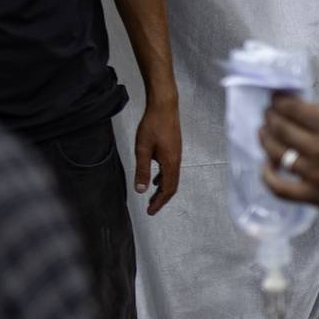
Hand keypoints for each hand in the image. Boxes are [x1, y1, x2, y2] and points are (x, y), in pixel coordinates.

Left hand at [134, 98, 182, 214]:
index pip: (168, 189)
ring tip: (152, 196)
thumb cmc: (153, 125)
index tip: (150, 211)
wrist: (164, 106)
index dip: (159, 202)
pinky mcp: (173, 149)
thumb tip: (141, 190)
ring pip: (171, 177)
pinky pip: (170, 169)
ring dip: (162, 188)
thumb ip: (142, 170)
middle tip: (151, 208)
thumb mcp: (142, 149)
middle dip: (161, 199)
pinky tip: (155, 178)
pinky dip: (163, 178)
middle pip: (172, 186)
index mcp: (170, 163)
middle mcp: (176, 161)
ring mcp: (176, 154)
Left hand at [258, 95, 318, 211]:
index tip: (274, 99)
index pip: (292, 108)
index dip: (278, 102)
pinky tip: (265, 165)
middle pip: (280, 128)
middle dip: (269, 118)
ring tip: (263, 133)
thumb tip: (294, 110)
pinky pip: (279, 188)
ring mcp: (316, 173)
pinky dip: (267, 175)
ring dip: (265, 140)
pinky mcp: (315, 195)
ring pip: (276, 153)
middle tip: (267, 115)